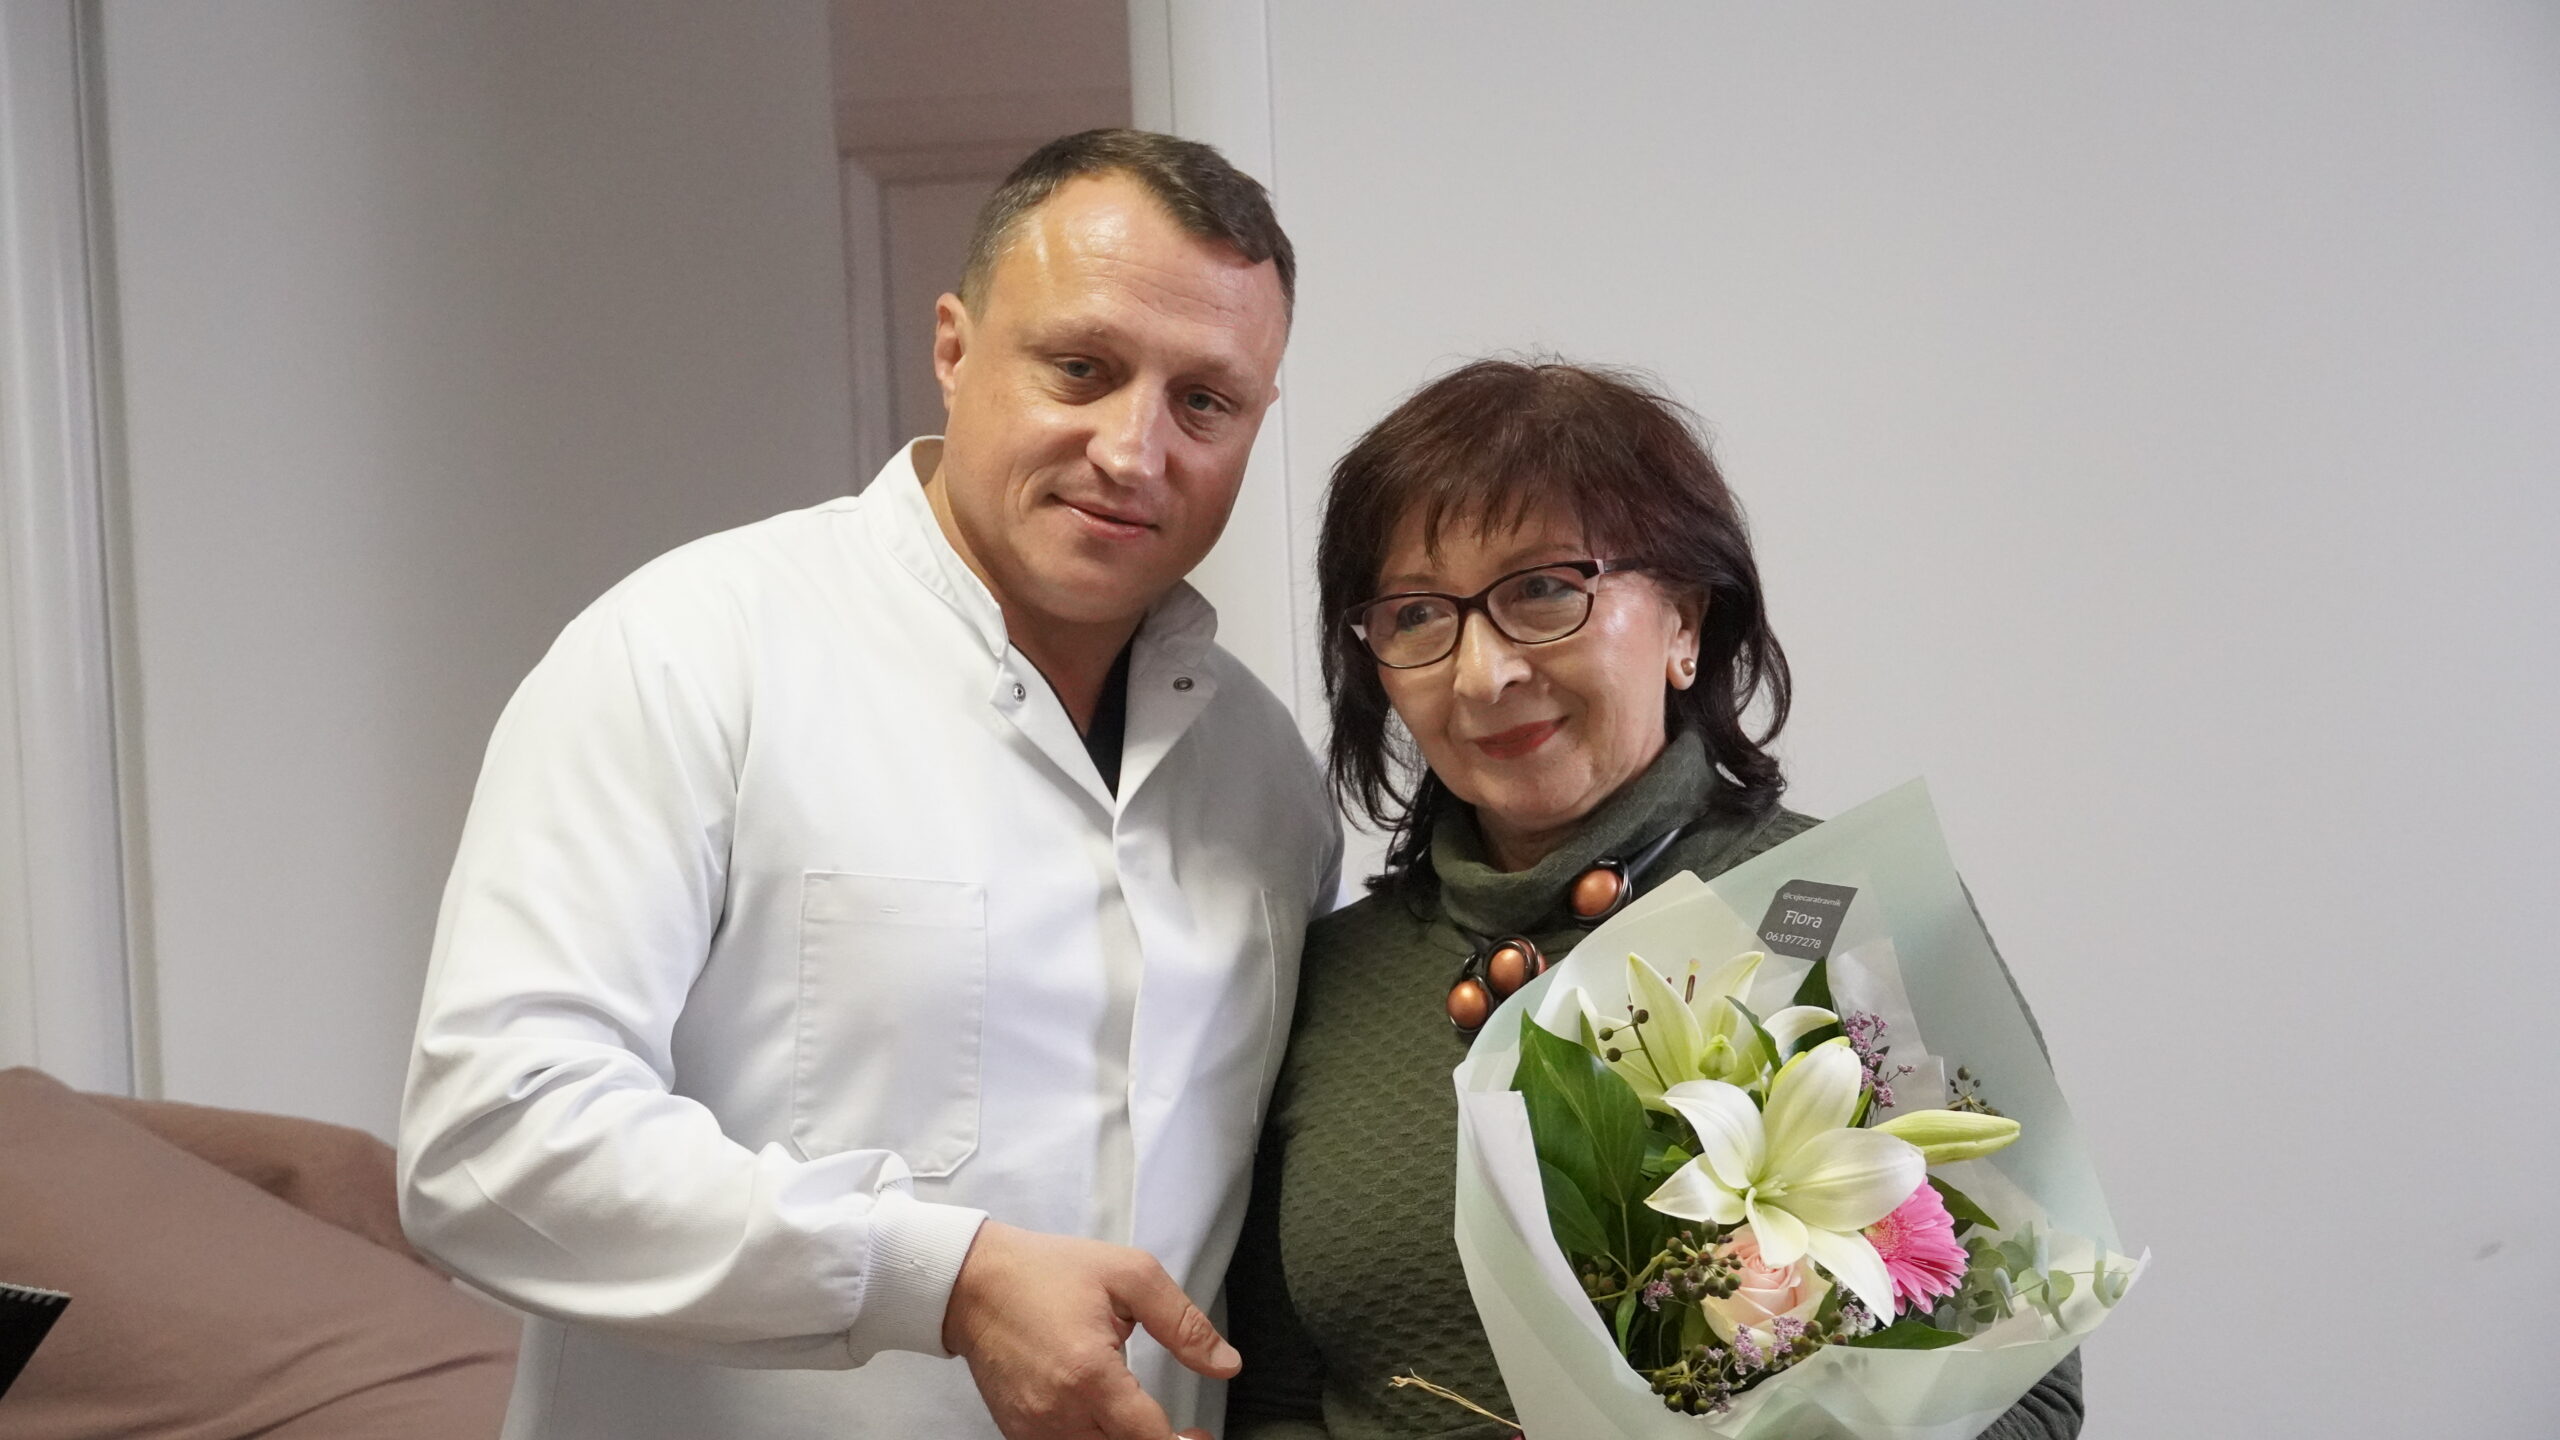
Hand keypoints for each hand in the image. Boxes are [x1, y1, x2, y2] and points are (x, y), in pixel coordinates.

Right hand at [942, 1220, 1237, 1439]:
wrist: (972, 1283)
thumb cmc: (1049, 1273)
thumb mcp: (1129, 1275)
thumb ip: (1183, 1323)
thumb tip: (1227, 1365)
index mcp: (1089, 1374)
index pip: (1148, 1438)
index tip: (1199, 1434)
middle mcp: (1058, 1414)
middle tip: (1181, 1434)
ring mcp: (1034, 1430)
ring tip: (1143, 1426)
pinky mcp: (1018, 1434)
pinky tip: (1108, 1425)